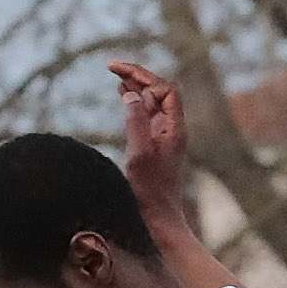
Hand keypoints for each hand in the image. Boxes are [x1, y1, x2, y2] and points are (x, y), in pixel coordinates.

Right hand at [111, 59, 186, 220]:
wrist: (159, 221)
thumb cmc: (150, 192)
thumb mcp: (140, 153)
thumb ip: (136, 120)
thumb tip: (131, 93)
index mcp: (174, 129)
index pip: (166, 90)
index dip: (146, 81)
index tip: (123, 83)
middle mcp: (171, 131)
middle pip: (159, 91)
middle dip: (138, 76)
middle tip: (112, 66)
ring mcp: (163, 138)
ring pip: (151, 102)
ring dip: (135, 87)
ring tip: (115, 75)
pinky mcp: (154, 147)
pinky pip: (146, 116)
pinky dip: (134, 103)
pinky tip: (123, 96)